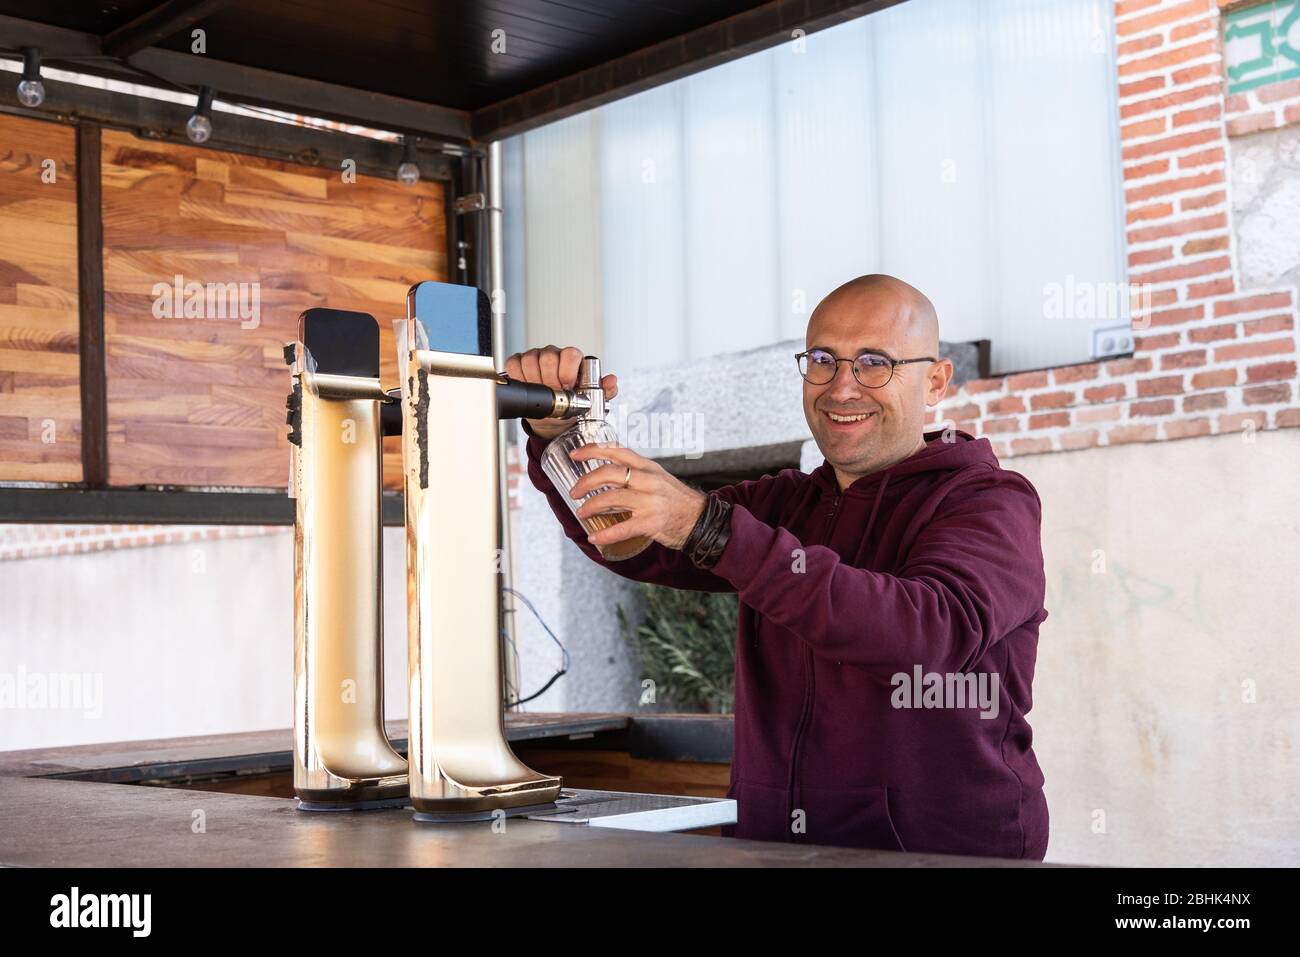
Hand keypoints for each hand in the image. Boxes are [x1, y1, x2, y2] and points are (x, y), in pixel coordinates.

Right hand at [503, 345, 617, 439]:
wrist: (553, 418)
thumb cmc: (571, 404)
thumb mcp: (591, 400)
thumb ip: (604, 391)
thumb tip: (611, 381)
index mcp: (572, 359)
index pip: (570, 353)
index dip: (568, 370)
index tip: (567, 387)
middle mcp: (553, 355)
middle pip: (548, 357)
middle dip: (550, 379)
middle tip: (554, 394)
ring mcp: (535, 358)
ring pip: (530, 359)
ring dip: (535, 381)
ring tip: (542, 393)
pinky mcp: (518, 363)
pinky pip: (514, 364)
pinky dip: (519, 377)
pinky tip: (528, 387)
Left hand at [567, 444, 706, 550]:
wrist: (701, 520)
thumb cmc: (678, 501)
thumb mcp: (659, 478)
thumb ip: (637, 474)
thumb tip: (608, 476)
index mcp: (648, 468)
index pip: (617, 451)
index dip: (593, 450)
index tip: (576, 455)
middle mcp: (648, 481)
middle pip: (609, 473)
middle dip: (586, 482)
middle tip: (574, 492)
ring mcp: (650, 502)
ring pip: (611, 498)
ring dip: (591, 506)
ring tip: (582, 512)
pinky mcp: (651, 523)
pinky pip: (622, 528)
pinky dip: (605, 534)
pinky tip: (595, 536)